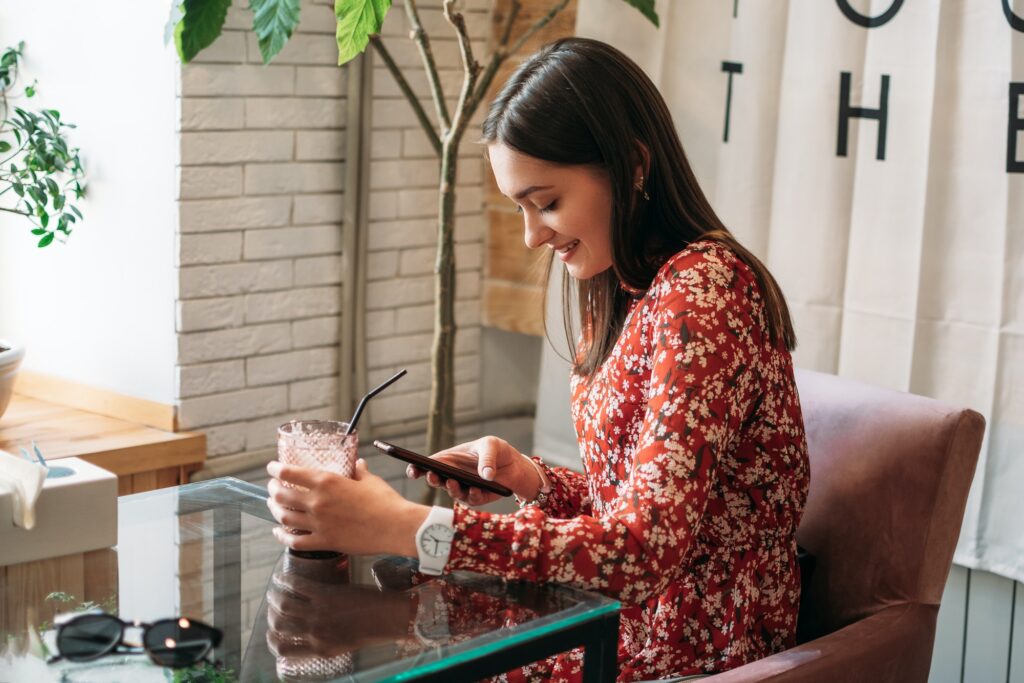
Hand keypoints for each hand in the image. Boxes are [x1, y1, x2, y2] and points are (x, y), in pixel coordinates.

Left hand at [266, 458, 427, 555]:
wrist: (395, 526)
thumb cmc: (385, 501)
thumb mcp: (370, 480)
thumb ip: (358, 471)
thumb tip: (357, 464)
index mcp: (327, 481)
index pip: (290, 472)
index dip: (276, 469)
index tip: (272, 467)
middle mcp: (317, 502)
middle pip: (282, 494)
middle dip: (273, 488)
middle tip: (272, 486)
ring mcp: (318, 524)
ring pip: (284, 517)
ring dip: (274, 509)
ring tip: (273, 505)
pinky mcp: (324, 542)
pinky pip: (295, 542)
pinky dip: (282, 537)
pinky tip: (278, 532)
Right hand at [266, 556, 414, 656]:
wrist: (391, 617)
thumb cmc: (372, 631)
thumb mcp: (344, 645)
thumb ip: (325, 643)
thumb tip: (310, 638)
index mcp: (320, 650)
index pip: (283, 650)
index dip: (273, 641)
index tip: (273, 633)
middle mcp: (315, 634)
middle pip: (279, 627)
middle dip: (271, 618)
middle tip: (272, 610)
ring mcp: (319, 613)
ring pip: (283, 606)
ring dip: (274, 597)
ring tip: (273, 592)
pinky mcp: (326, 594)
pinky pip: (298, 586)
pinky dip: (285, 580)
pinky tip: (281, 577)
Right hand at [405, 436, 539, 506]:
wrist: (515, 466)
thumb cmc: (497, 451)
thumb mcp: (491, 445)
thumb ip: (487, 458)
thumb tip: (485, 475)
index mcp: (450, 460)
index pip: (429, 465)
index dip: (417, 468)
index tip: (412, 470)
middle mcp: (453, 475)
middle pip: (436, 480)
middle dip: (432, 479)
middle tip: (432, 476)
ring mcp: (464, 488)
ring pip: (452, 492)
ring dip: (452, 488)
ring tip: (453, 482)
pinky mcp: (477, 498)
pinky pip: (472, 499)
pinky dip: (473, 494)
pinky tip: (476, 489)